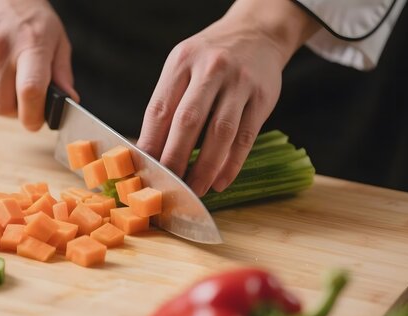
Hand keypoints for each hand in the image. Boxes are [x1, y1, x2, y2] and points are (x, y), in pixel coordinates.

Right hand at [0, 0, 77, 130]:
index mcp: (30, 44)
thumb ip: (62, 73)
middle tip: (24, 101)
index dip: (34, 116)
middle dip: (14, 112)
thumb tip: (68, 101)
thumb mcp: (56, 37)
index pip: (30, 92)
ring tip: (7, 73)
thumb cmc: (29, 13)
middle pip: (1, 106)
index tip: (37, 120)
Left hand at [136, 0, 317, 195]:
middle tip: (168, 186)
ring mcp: (239, 83)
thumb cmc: (210, 58)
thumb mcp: (183, 65)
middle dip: (175, 159)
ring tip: (195, 189)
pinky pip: (246, 137)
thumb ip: (168, 102)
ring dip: (205, 167)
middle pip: (188, 121)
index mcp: (182, 61)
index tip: (145, 169)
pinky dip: (232, 164)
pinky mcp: (262, 97)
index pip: (160, 108)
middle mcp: (211, 69)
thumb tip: (150, 151)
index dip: (151, 143)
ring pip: (220, 132)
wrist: (256, 33)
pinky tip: (220, 181)